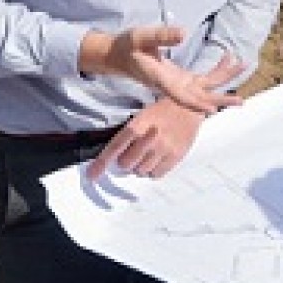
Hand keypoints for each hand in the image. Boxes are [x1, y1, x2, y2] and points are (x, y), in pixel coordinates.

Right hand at [83, 26, 245, 114]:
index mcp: (161, 80)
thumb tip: (184, 33)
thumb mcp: (141, 37)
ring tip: (243, 65)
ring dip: (224, 79)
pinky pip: (203, 78)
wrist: (118, 56)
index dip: (196, 104)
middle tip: (240, 102)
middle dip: (220, 99)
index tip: (212, 110)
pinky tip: (229, 59)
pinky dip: (217, 71)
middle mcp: (172, 85)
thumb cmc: (128, 46)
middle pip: (200, 96)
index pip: (180, 96)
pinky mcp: (181, 78)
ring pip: (205, 87)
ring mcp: (178, 83)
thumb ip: (161, 36)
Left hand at [86, 100, 205, 180]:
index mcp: (138, 124)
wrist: (190, 107)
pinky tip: (158, 158)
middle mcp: (150, 138)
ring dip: (140, 165)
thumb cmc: (162, 111)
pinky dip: (153, 170)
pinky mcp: (176, 156)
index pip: (116, 146)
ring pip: (141, 171)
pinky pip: (156, 174)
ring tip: (149, 153)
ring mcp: (164, 148)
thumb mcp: (142, 116)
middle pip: (127, 164)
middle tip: (134, 152)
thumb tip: (115, 158)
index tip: (92, 175)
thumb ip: (129, 135)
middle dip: (127, 161)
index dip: (102, 162)